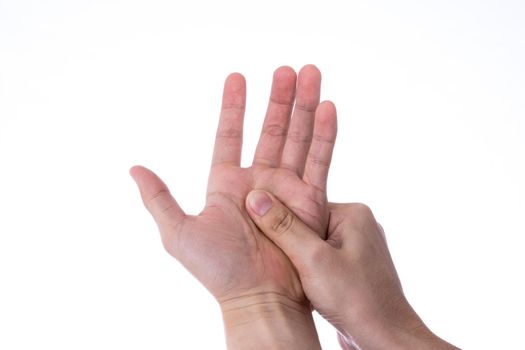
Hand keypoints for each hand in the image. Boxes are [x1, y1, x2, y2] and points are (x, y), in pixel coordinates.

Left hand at [130, 65, 336, 347]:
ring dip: (304, 106)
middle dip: (278, 98)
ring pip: (297, 137)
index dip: (233, 106)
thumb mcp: (178, 232)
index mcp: (226, 183)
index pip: (229, 134)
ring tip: (310, 74)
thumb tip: (134, 168)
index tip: (237, 76)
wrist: (257, 296)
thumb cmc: (216, 270)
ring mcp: (286, 188)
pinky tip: (327, 107)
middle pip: (270, 129)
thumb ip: (158, 198)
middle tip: (287, 69)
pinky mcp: (310, 200)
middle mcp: (258, 180)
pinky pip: (319, 161)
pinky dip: (324, 134)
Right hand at [245, 191, 459, 349]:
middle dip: (292, 243)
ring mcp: (358, 246)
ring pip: (313, 244)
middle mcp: (359, 225)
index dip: (282, 223)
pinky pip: (323, 259)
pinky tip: (306, 285)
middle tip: (281, 261)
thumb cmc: (355, 299)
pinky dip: (311, 270)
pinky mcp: (354, 266)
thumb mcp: (312, 260)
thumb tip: (256, 198)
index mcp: (353, 213)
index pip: (304, 205)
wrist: (385, 338)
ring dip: (300, 260)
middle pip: (307, 224)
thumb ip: (283, 227)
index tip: (267, 238)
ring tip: (296, 277)